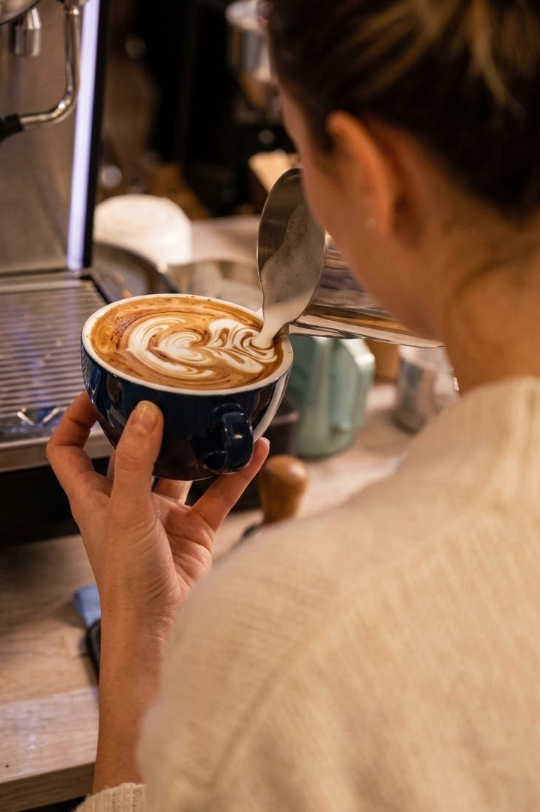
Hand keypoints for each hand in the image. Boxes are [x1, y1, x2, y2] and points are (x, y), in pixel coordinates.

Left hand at [47, 393, 268, 628]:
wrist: (161, 625)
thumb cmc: (127, 582)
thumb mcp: (127, 513)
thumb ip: (135, 462)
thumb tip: (146, 415)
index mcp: (95, 498)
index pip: (69, 450)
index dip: (76, 419)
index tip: (95, 392)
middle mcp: (127, 502)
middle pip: (130, 452)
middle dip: (146, 424)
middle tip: (163, 393)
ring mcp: (162, 515)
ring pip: (181, 469)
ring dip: (198, 446)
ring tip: (213, 416)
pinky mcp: (195, 529)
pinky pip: (218, 493)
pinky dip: (236, 473)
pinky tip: (253, 452)